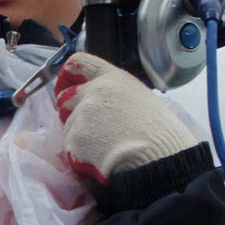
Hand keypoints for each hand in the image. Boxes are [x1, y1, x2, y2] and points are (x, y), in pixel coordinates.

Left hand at [55, 53, 196, 182]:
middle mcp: (94, 92)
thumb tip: (105, 107)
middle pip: (65, 97)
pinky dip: (81, 157)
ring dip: (79, 137)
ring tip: (103, 149)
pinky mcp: (75, 139)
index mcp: (113, 78)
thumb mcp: (142, 99)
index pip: (79, 63)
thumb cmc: (160, 133)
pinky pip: (71, 148)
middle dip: (70, 112)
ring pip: (68, 125)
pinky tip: (101, 161)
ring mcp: (82, 114)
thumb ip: (116, 95)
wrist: (157, 159)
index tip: (66, 87)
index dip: (68, 76)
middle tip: (87, 128)